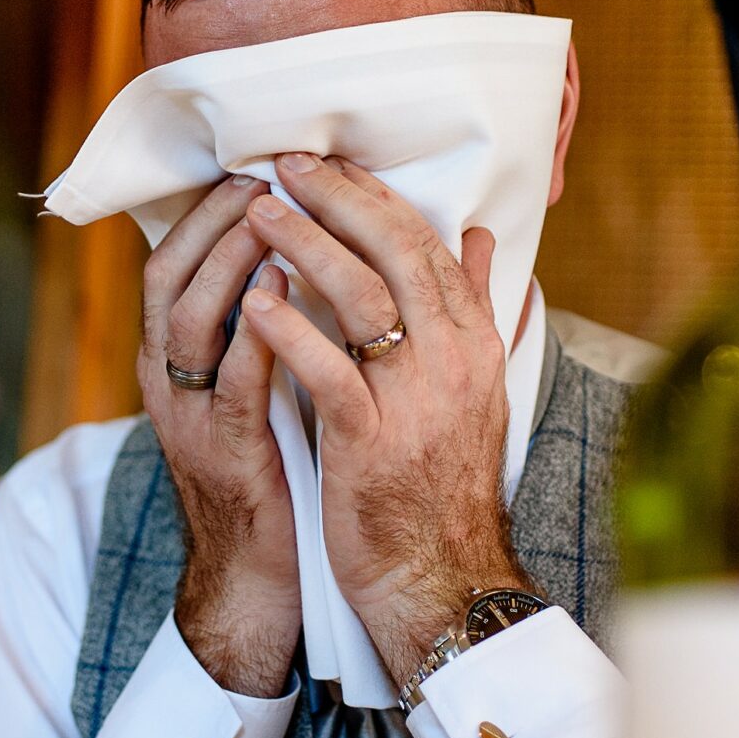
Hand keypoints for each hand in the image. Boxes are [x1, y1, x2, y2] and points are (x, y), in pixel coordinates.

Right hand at [139, 175, 299, 697]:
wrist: (258, 582)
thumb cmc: (271, 477)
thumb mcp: (255, 393)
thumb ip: (263, 331)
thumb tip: (295, 258)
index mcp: (173, 364)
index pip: (168, 266)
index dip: (203, 216)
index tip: (250, 171)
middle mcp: (167, 384)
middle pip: (167, 279)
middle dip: (212, 223)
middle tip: (262, 179)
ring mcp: (189, 419)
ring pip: (189, 321)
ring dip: (230, 263)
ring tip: (273, 218)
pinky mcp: (225, 454)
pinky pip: (235, 381)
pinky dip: (259, 332)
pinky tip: (289, 294)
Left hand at [239, 153, 533, 683]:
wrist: (443, 573)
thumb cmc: (445, 479)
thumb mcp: (475, 386)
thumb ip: (474, 307)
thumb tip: (482, 238)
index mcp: (474, 340)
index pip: (425, 243)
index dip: (374, 196)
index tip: (329, 163)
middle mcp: (452, 358)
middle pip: (396, 253)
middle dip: (338, 200)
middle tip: (286, 164)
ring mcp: (413, 398)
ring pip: (362, 297)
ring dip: (306, 245)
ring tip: (260, 212)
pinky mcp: (370, 440)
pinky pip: (329, 371)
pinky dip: (292, 332)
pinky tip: (256, 300)